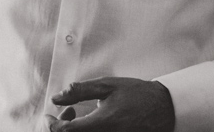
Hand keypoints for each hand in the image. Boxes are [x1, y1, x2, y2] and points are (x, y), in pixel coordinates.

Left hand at [45, 77, 174, 131]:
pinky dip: (85, 131)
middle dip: (61, 126)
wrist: (165, 109)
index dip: (52, 124)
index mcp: (102, 123)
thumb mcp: (107, 86)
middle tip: (66, 110)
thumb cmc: (136, 94)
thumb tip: (56, 98)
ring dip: (73, 129)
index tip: (48, 114)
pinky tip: (89, 121)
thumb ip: (79, 91)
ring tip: (76, 114)